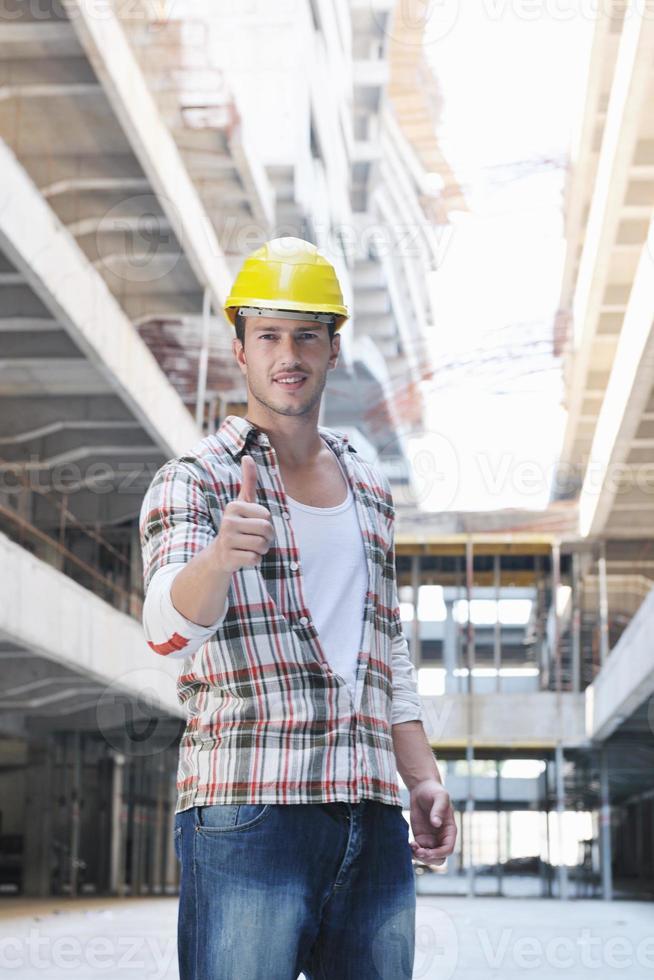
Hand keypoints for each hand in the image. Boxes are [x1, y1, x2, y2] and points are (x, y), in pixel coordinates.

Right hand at [214, 456, 274, 572]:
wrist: (219, 555)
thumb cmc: (237, 525)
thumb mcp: (242, 502)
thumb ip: (248, 480)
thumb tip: (247, 456)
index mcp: (234, 507)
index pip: (267, 515)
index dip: (266, 523)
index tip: (254, 525)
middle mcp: (228, 521)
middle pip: (267, 530)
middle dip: (267, 538)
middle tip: (255, 539)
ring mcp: (227, 540)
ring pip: (262, 545)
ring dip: (261, 550)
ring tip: (250, 547)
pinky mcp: (228, 557)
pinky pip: (255, 559)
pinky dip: (254, 560)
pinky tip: (243, 557)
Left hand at [408, 778, 456, 866]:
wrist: (422, 788)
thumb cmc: (434, 791)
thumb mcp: (439, 797)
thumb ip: (439, 809)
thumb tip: (436, 824)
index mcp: (450, 830)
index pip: (448, 849)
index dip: (439, 853)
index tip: (427, 851)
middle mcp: (441, 838)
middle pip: (439, 858)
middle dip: (429, 859)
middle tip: (417, 851)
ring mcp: (431, 839)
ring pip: (429, 857)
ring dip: (420, 857)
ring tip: (412, 846)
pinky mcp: (420, 837)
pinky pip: (418, 851)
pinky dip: (413, 852)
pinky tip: (409, 844)